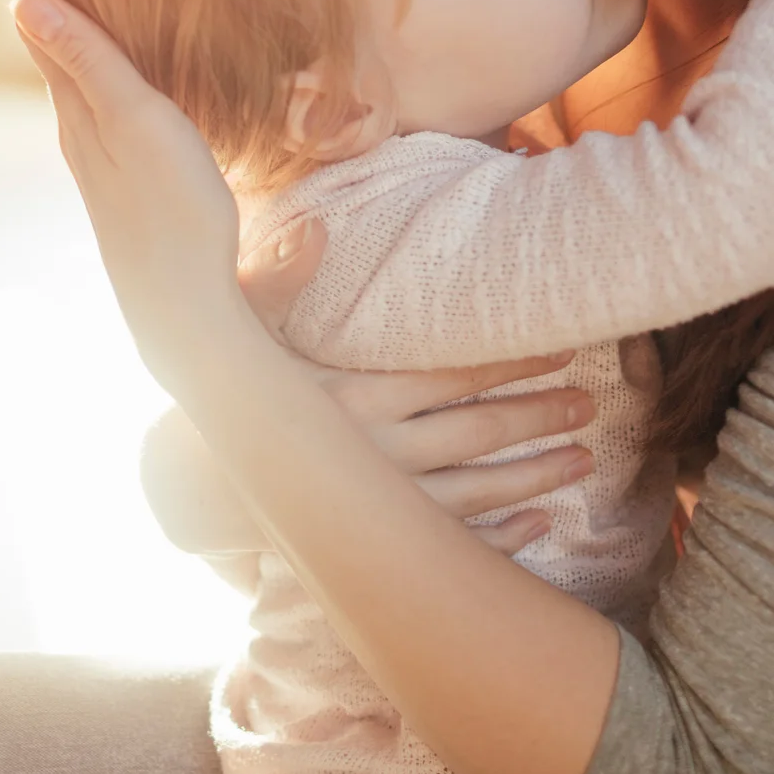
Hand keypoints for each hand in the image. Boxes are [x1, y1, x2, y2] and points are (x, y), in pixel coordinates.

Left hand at [14, 0, 243, 364]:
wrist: (186, 307)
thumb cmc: (171, 209)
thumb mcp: (135, 122)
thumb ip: (89, 61)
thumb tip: (25, 0)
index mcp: (78, 113)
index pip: (48, 32)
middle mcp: (82, 136)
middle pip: (66, 56)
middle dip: (68, 8)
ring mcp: (107, 164)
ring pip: (91, 88)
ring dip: (96, 44)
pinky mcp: (134, 184)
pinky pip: (116, 114)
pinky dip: (120, 80)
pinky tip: (142, 78)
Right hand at [143, 218, 597, 556]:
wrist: (181, 490)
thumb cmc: (214, 396)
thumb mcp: (237, 329)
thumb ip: (278, 277)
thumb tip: (316, 227)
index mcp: (345, 397)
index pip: (444, 375)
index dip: (506, 360)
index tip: (558, 344)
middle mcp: (369, 457)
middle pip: (472, 435)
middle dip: (536, 418)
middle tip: (591, 402)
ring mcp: (373, 509)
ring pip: (471, 497)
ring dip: (531, 476)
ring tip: (584, 458)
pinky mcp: (369, 546)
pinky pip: (445, 547)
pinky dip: (498, 540)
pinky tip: (542, 523)